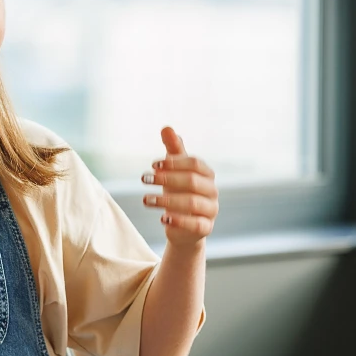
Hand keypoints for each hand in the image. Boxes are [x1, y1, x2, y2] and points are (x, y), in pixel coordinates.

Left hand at [142, 127, 216, 244]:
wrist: (184, 226)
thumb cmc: (180, 193)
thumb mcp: (175, 171)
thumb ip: (173, 150)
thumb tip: (166, 127)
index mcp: (206, 173)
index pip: (194, 163)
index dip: (173, 163)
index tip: (152, 166)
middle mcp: (212, 190)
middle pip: (192, 181)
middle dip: (166, 179)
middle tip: (144, 179)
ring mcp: (211, 210)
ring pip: (192, 203)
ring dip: (166, 200)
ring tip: (145, 200)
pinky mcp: (206, 227)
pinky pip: (196, 224)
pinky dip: (179, 220)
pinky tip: (162, 217)